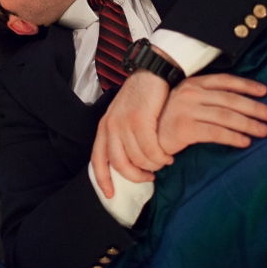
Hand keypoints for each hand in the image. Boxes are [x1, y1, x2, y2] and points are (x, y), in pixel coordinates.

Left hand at [91, 70, 173, 198]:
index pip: (98, 161)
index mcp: (104, 127)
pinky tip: (169, 155)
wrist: (152, 72)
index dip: (103, 180)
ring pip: (138, 159)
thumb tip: (129, 161)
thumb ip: (122, 136)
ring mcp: (124, 123)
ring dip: (153, 165)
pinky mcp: (140, 120)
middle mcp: (110, 126)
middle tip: (150, 177)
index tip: (110, 195)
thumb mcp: (124, 115)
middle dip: (136, 177)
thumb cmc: (142, 95)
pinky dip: (161, 157)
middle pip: (120, 165)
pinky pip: (151, 150)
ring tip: (164, 161)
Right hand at [157, 74, 266, 155]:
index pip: (225, 81)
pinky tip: (245, 142)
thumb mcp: (186, 101)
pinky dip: (234, 137)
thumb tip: (237, 102)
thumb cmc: (168, 119)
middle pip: (230, 99)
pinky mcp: (184, 128)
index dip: (246, 85)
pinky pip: (216, 133)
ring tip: (264, 131)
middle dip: (254, 107)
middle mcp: (190, 94)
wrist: (145, 136)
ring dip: (249, 123)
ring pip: (226, 116)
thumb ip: (206, 98)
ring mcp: (187, 110)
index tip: (264, 92)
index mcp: (193, 83)